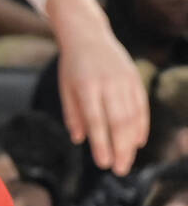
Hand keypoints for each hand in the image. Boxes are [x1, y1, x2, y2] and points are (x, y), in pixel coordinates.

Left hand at [48, 0, 148, 173]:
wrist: (88, 35)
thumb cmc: (72, 66)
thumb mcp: (65, 88)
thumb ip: (73, 114)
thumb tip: (80, 140)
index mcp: (87, 87)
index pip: (97, 121)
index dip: (101, 144)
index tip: (103, 164)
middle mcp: (108, 84)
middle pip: (118, 122)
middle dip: (120, 149)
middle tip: (119, 170)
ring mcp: (124, 81)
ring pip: (133, 116)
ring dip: (131, 142)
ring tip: (127, 161)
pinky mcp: (134, 79)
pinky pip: (141, 106)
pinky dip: (141, 125)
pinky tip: (137, 142)